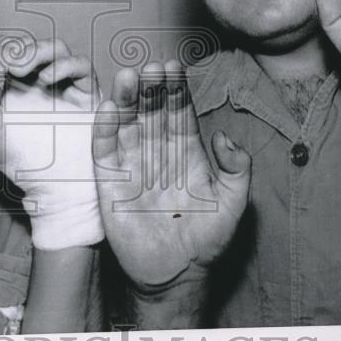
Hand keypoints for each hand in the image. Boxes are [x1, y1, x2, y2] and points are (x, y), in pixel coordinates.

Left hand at [0, 35, 102, 250]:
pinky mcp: (88, 91)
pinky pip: (81, 65)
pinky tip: (45, 81)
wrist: (56, 189)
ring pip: (54, 47)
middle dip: (9, 49)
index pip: (5, 52)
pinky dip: (63, 66)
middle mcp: (41, 79)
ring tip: (17, 69)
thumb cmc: (24, 162)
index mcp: (16, 84)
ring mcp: (66, 83)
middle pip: (29, 44)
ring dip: (33, 52)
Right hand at [92, 60, 249, 289]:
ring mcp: (132, 163)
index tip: (173, 66)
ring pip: (126, 122)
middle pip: (152, 110)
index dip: (176, 88)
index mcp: (186, 150)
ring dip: (125, 99)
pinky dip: (103, 128)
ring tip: (127, 78)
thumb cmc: (207, 239)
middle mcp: (157, 150)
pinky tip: (108, 108)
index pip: (179, 110)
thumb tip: (223, 135)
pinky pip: (104, 150)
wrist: (176, 274)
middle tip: (151, 67)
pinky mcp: (109, 181)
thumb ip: (237, 168)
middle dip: (151, 88)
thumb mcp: (233, 204)